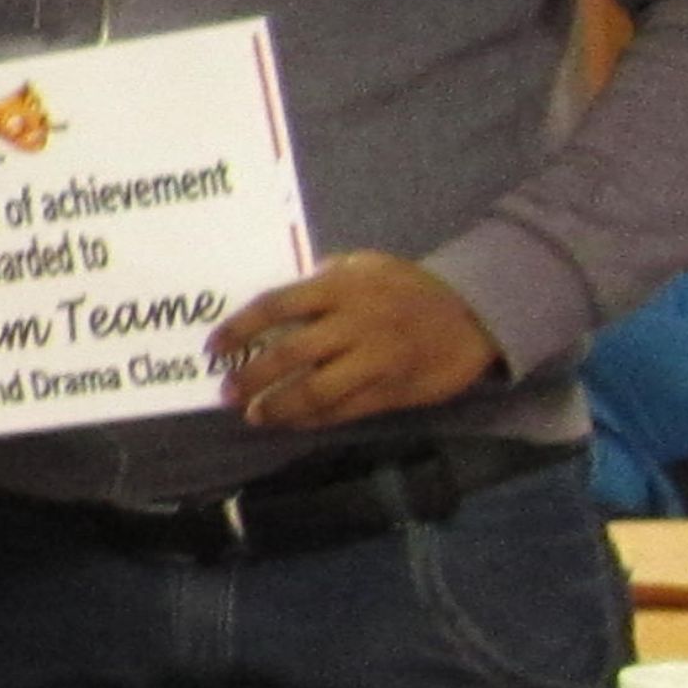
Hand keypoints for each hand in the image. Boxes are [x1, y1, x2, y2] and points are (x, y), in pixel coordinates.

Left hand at [210, 252, 503, 433]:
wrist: (473, 313)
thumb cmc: (408, 287)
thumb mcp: (365, 266)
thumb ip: (322, 278)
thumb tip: (276, 300)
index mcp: (341, 289)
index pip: (275, 306)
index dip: (239, 329)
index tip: (214, 347)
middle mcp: (354, 324)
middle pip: (289, 354)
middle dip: (251, 376)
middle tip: (227, 390)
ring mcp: (375, 360)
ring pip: (315, 391)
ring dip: (278, 406)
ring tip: (253, 414)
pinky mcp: (392, 390)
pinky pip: (344, 411)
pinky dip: (312, 419)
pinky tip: (291, 421)